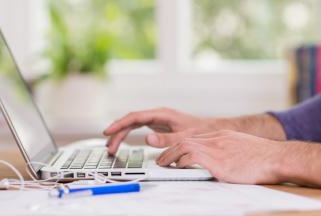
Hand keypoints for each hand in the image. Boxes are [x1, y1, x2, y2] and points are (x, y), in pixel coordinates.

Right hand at [103, 108, 229, 153]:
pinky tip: (121, 142)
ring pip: (133, 125)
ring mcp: (156, 120)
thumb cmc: (200, 131)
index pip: (135, 117)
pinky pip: (138, 128)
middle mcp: (157, 115)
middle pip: (131, 122)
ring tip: (111, 148)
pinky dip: (128, 135)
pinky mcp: (158, 126)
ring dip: (121, 135)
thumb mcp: (184, 137)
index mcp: (161, 114)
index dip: (120, 124)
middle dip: (118, 133)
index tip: (108, 131)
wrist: (212, 129)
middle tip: (109, 147)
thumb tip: (147, 139)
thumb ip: (166, 139)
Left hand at [156, 130, 286, 183]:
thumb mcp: (242, 150)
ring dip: (170, 155)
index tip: (173, 153)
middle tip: (161, 159)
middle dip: (170, 149)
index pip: (195, 138)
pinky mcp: (218, 160)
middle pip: (186, 140)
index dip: (181, 145)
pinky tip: (178, 167)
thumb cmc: (264, 158)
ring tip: (163, 164)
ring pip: (184, 146)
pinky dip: (181, 161)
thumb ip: (229, 152)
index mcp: (222, 136)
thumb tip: (223, 164)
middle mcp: (217, 139)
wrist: (277, 157)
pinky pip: (191, 157)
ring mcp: (217, 148)